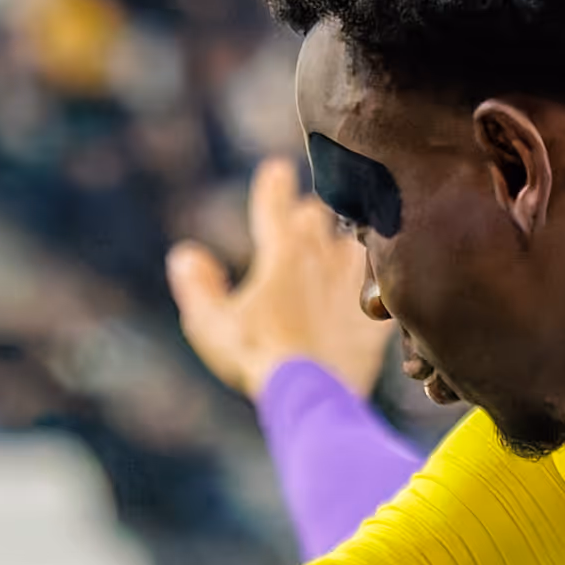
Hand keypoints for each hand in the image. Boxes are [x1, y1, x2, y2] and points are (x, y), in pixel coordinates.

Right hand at [165, 157, 395, 404]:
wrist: (312, 394)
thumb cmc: (255, 356)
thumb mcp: (211, 324)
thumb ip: (197, 286)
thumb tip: (185, 256)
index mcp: (283, 252)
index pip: (275, 203)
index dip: (274, 184)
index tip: (277, 170)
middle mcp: (322, 258)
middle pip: (319, 217)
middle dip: (309, 214)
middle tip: (305, 215)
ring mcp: (353, 286)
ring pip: (354, 243)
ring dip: (343, 240)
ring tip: (337, 245)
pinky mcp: (374, 317)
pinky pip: (378, 287)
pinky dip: (372, 282)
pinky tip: (371, 287)